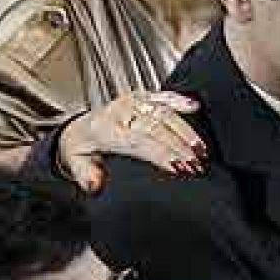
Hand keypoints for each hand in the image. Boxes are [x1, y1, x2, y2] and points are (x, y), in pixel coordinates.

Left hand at [56, 92, 204, 194]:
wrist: (78, 130)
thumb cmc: (83, 150)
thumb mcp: (77, 166)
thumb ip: (86, 176)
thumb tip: (96, 183)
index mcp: (105, 130)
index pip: (139, 141)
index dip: (161, 154)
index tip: (179, 167)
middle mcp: (120, 112)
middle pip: (156, 128)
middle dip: (180, 147)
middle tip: (197, 165)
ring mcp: (132, 102)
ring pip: (163, 112)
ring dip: (186, 131)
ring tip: (202, 150)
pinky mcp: (141, 97)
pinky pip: (162, 95)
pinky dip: (179, 100)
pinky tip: (195, 106)